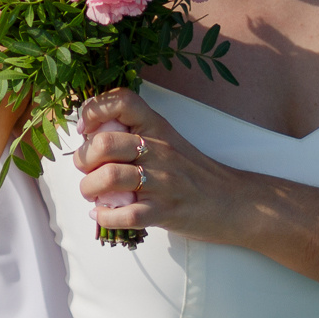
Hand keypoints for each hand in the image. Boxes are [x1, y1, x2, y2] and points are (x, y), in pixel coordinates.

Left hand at [72, 90, 247, 244]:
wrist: (236, 202)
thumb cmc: (195, 173)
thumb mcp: (169, 141)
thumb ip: (136, 135)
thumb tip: (91, 140)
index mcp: (158, 127)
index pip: (122, 100)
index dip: (93, 110)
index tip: (86, 130)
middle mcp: (159, 150)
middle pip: (104, 143)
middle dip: (82, 159)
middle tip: (85, 169)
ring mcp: (163, 181)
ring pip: (108, 178)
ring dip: (88, 189)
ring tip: (92, 194)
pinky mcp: (166, 211)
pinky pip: (125, 215)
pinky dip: (105, 217)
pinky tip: (103, 215)